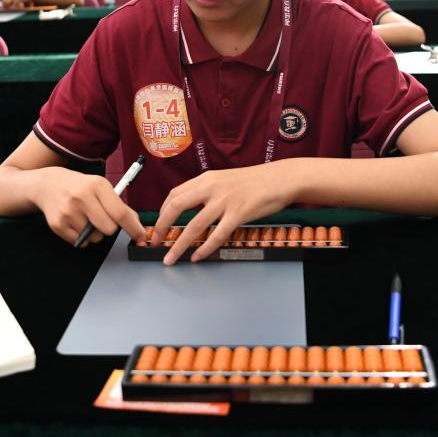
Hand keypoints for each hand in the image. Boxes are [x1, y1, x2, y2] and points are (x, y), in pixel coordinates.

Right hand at [33, 167, 144, 245]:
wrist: (48, 185)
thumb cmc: (81, 187)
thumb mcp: (101, 187)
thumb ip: (119, 205)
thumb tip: (137, 225)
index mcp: (97, 185)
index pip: (120, 213)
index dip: (133, 227)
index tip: (140, 236)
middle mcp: (81, 197)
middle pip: (109, 229)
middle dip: (109, 227)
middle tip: (101, 217)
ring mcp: (68, 212)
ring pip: (94, 238)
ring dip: (94, 233)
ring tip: (85, 217)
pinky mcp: (58, 225)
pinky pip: (80, 243)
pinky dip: (81, 237)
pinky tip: (75, 222)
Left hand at [152, 165, 294, 264]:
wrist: (281, 178)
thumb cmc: (255, 181)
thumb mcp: (225, 180)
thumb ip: (208, 192)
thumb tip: (192, 209)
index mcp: (206, 179)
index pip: (175, 194)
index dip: (162, 212)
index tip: (158, 226)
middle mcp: (212, 187)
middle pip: (177, 206)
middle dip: (162, 226)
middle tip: (156, 242)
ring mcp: (225, 200)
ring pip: (194, 225)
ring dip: (179, 245)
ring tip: (170, 258)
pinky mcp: (239, 213)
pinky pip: (217, 235)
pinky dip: (205, 248)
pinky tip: (198, 257)